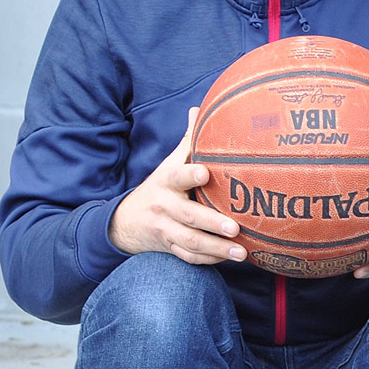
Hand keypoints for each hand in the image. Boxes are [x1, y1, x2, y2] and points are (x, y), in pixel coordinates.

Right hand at [108, 107, 247, 264]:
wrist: (127, 221)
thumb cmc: (160, 187)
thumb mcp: (169, 163)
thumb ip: (187, 141)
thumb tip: (200, 109)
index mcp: (166, 182)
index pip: (177, 176)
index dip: (189, 174)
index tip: (205, 173)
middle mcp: (164, 206)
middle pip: (187, 216)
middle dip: (211, 222)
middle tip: (234, 226)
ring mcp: (165, 230)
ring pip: (190, 242)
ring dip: (216, 248)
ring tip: (241, 252)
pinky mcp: (169, 248)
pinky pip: (188, 257)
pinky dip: (209, 260)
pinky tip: (228, 259)